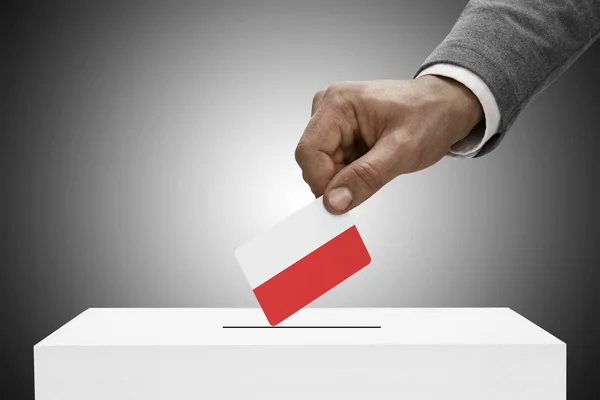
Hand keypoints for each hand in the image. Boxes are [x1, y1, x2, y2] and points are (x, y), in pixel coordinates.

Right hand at [294, 76, 483, 213]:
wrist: (446, 106)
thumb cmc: (430, 116)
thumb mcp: (402, 151)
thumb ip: (365, 177)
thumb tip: (334, 202)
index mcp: (338, 103)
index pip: (309, 152)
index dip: (321, 183)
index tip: (341, 204)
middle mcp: (328, 108)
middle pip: (313, 160)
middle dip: (337, 181)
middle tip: (370, 183)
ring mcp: (333, 120)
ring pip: (322, 166)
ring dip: (346, 178)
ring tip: (378, 166)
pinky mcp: (339, 132)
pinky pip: (333, 164)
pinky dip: (351, 174)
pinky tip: (373, 164)